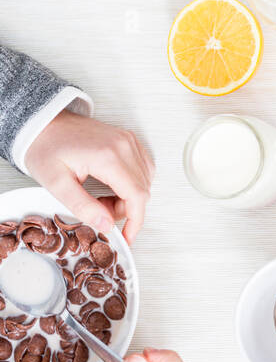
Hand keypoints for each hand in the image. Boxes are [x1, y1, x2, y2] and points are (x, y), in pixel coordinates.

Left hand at [25, 110, 153, 244]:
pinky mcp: (128, 140)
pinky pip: (143, 168)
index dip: (135, 222)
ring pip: (145, 180)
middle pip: (143, 190)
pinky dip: (133, 184)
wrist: (43, 124)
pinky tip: (113, 186)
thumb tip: (107, 225)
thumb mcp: (56, 184)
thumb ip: (83, 207)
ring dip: (129, 197)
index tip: (127, 237)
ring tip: (102, 199)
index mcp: (108, 157)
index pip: (137, 196)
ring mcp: (128, 140)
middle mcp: (124, 145)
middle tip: (101, 213)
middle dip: (126, 210)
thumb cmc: (46, 149)